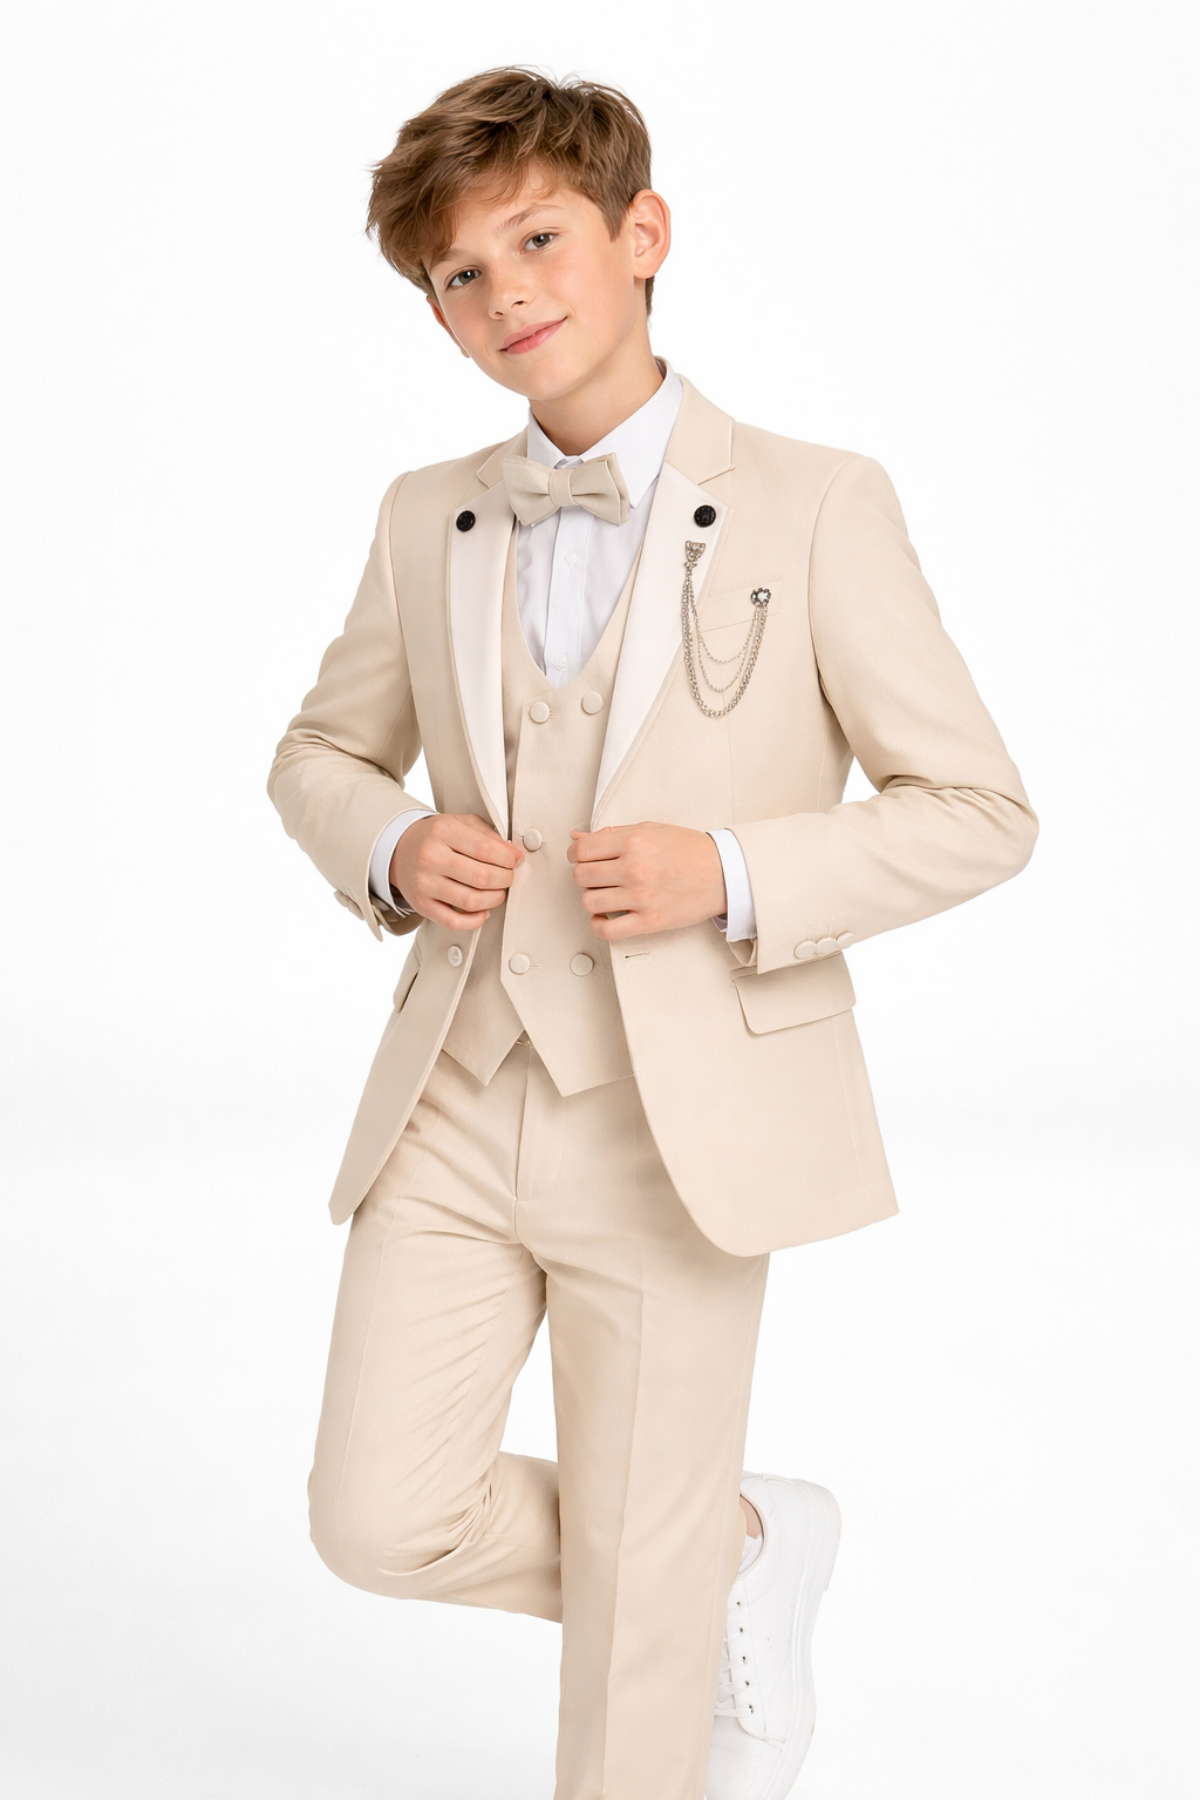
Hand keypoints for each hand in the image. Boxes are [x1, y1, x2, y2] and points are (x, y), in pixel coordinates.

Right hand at [390, 813, 523, 930]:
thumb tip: (515, 854)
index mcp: (443, 832)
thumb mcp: (460, 823)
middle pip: (481, 877)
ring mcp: (425, 883)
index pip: (485, 848)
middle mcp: (431, 857)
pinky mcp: (422, 905)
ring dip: (494, 899)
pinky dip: (475, 920)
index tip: (515, 860)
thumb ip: (488, 835)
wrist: (400, 850)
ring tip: (497, 892)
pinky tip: (483, 911)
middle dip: (505, 879)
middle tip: (508, 877)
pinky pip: (453, 921)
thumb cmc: (435, 837)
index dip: (507, 858)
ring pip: (470, 901)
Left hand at [567, 823, 726, 939]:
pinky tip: (605, 916)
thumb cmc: (690, 851)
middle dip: (584, 874)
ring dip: (592, 898)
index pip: (582, 849)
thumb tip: (578, 837)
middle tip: (597, 875)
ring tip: (605, 893)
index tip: (581, 857)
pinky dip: (598, 925)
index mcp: (634, 842)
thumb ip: (612, 834)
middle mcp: (635, 868)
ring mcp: (641, 897)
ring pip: (589, 902)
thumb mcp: (651, 830)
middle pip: (581, 875)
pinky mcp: (649, 921)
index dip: (576, 853)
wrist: (723, 873)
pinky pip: (607, 930)